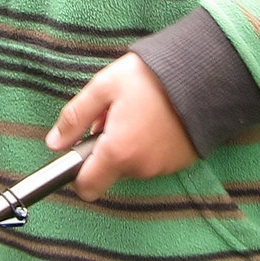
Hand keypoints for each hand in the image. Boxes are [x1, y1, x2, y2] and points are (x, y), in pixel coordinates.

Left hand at [46, 52, 197, 201]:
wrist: (204, 73)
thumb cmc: (153, 77)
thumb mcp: (104, 87)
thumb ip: (75, 117)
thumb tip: (54, 142)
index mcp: (117, 151)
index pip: (87, 187)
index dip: (78, 173)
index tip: (81, 151)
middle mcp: (141, 167)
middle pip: (110, 171)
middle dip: (106, 148)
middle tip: (115, 115)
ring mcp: (164, 166)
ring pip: (132, 165)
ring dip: (128, 145)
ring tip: (139, 112)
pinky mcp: (181, 161)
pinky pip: (154, 160)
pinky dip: (150, 145)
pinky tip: (156, 119)